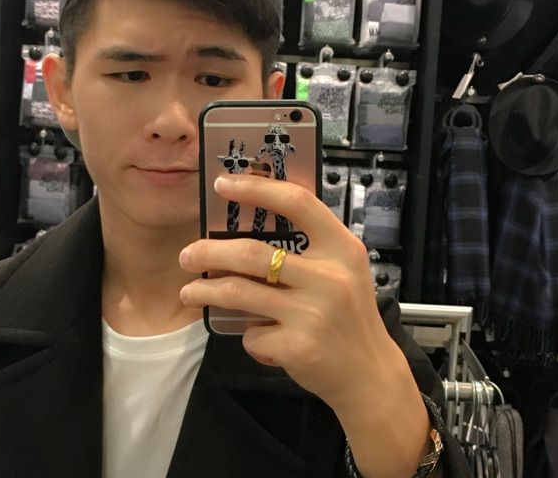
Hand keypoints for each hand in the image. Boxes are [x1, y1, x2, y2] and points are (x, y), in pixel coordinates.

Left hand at [178, 173, 395, 409]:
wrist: (371, 373)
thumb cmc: (350, 314)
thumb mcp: (343, 270)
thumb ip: (310, 249)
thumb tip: (249, 231)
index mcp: (342, 248)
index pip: (298, 203)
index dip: (257, 189)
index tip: (224, 183)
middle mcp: (329, 277)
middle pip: (252, 253)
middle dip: (209, 252)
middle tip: (187, 254)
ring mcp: (313, 313)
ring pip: (239, 292)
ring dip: (205, 291)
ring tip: (189, 292)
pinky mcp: (297, 346)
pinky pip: (252, 332)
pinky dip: (247, 333)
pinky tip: (255, 335)